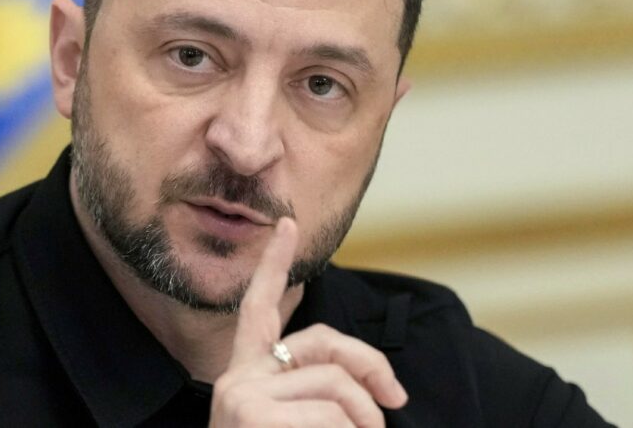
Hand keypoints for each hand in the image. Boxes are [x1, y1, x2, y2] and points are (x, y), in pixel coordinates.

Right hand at [209, 218, 407, 427]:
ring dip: (367, 419)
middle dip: (371, 365)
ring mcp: (242, 396)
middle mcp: (237, 378)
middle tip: (395, 399)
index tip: (287, 224)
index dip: (273, 265)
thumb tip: (375, 391)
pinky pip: (331, 417)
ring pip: (336, 384)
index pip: (258, 310)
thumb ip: (316, 392)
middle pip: (322, 341)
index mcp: (245, 374)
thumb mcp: (293, 420)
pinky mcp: (252, 417)